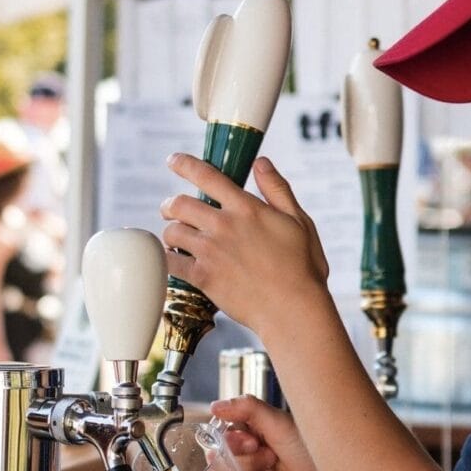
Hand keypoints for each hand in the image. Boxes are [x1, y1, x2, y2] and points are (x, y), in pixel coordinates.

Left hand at [161, 154, 328, 334]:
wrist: (293, 309)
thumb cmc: (302, 268)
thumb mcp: (299, 221)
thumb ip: (277, 189)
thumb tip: (261, 162)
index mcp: (246, 208)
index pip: (207, 175)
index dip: (185, 164)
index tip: (173, 161)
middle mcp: (224, 225)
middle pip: (179, 203)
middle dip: (170, 205)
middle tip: (170, 210)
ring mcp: (211, 252)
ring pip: (172, 232)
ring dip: (170, 233)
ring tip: (175, 239)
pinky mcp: (203, 277)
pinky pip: (171, 262)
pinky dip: (168, 259)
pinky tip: (175, 261)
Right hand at [211, 394, 343, 470]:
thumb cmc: (311, 451)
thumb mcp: (279, 422)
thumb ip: (246, 408)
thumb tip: (214, 406)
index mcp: (252, 429)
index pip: (221, 432)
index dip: (232, 439)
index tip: (253, 441)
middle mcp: (247, 452)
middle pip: (219, 454)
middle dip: (245, 458)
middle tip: (270, 457)